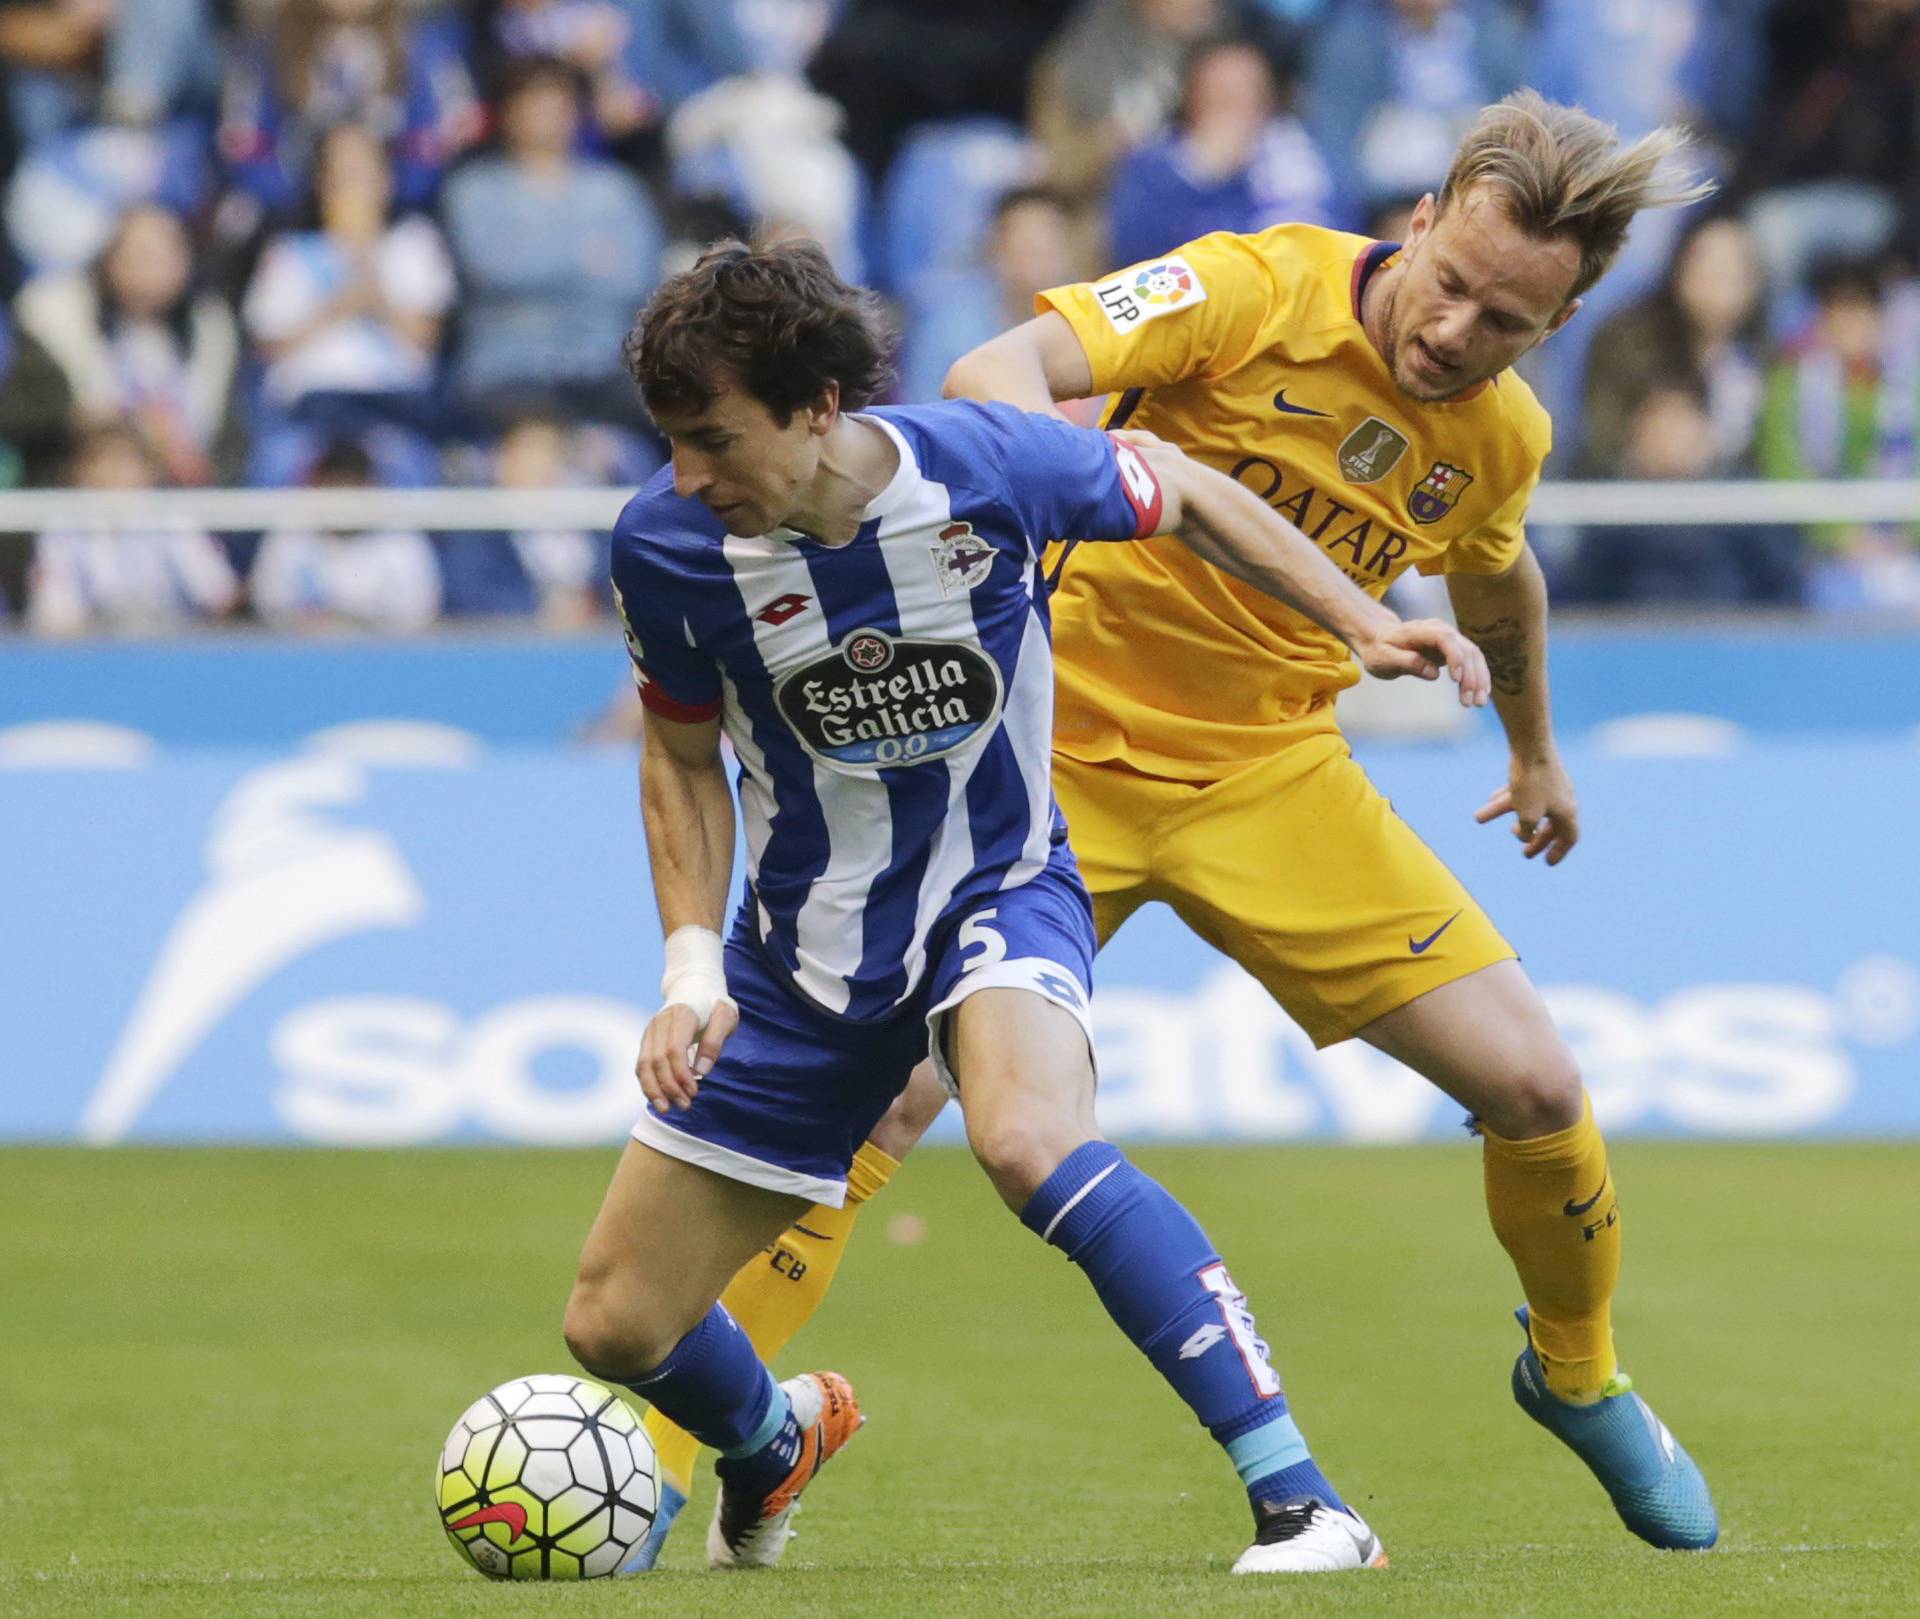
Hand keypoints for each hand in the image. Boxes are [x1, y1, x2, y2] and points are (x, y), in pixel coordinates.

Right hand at [635, 998, 736, 1112]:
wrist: (695, 986)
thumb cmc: (714, 1005)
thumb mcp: (726, 1017)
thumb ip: (715, 1042)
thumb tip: (701, 1071)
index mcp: (681, 1015)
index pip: (675, 1050)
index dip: (681, 1074)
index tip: (694, 1092)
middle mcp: (660, 1022)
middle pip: (657, 1060)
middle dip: (670, 1087)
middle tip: (686, 1106)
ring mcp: (650, 1031)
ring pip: (644, 1064)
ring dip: (653, 1090)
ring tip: (666, 1109)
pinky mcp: (647, 1039)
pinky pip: (641, 1064)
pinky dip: (647, 1083)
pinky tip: (658, 1099)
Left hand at [1351, 616, 1489, 705]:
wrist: (1380, 640)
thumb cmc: (1379, 650)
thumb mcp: (1383, 658)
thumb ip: (1406, 662)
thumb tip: (1433, 673)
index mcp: (1421, 630)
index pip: (1445, 639)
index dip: (1455, 657)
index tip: (1457, 679)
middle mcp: (1440, 630)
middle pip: (1464, 649)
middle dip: (1471, 676)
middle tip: (1469, 702)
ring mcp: (1449, 638)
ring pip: (1472, 656)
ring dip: (1479, 679)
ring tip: (1478, 703)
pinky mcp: (1453, 649)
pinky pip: (1471, 661)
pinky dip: (1478, 677)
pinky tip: (1481, 694)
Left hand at [1475, 752, 1578, 864]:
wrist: (1530, 743)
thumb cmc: (1532, 783)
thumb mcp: (1527, 815)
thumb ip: (1525, 830)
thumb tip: (1523, 835)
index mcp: (1568, 812)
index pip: (1569, 838)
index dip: (1559, 852)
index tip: (1547, 862)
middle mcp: (1563, 798)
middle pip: (1551, 826)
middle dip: (1536, 840)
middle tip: (1524, 853)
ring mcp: (1551, 784)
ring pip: (1531, 806)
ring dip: (1510, 815)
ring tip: (1484, 819)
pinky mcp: (1539, 771)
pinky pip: (1524, 790)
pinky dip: (1508, 798)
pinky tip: (1488, 801)